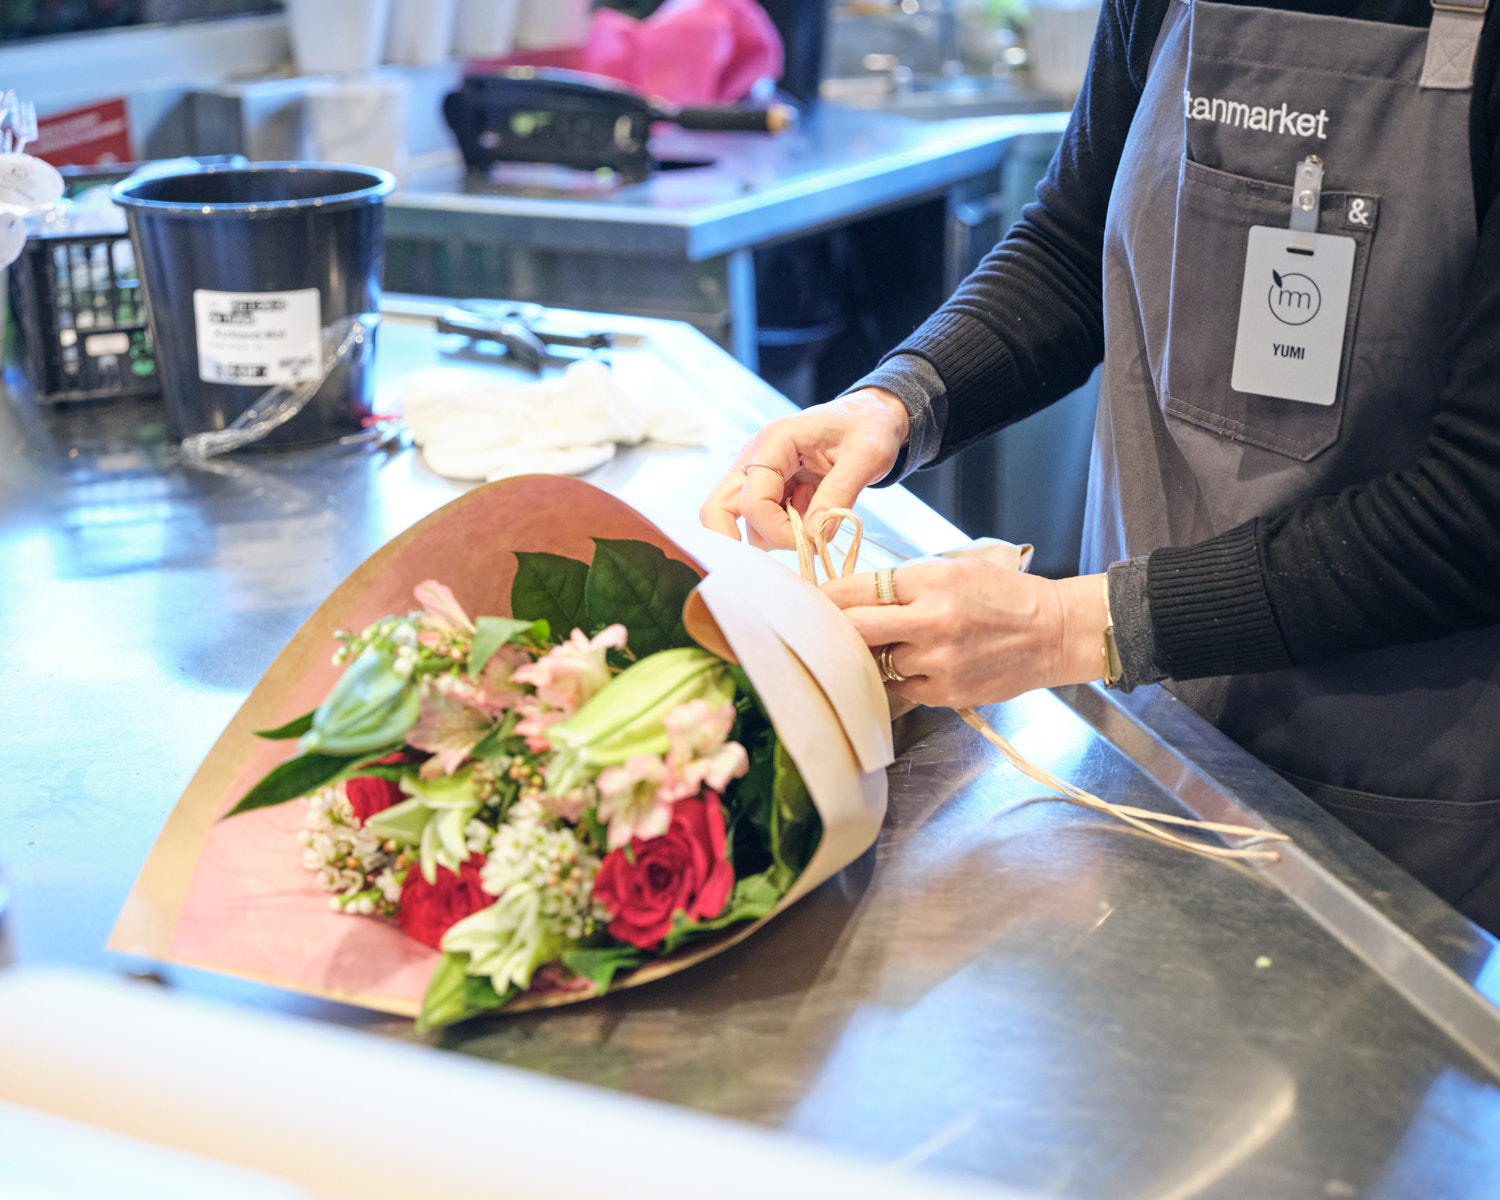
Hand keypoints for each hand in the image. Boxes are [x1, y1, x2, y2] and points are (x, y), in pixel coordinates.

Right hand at [699, 388, 909, 548]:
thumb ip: (839, 494)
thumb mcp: (866, 456)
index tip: (813, 541)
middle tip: (782, 555)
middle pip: (717, 509)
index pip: (752, 500)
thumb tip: (813, 536)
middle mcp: (755, 456)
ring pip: (740, 522)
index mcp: (775, 440)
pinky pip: (760, 521)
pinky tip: (810, 515)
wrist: (870, 417)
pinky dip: (783, 530)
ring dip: (774, 535)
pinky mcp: (767, 487)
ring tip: (814, 521)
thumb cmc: (869, 428)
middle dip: (743, 542)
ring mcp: (757, 473)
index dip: (778, 531)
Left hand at [821, 560, 1107, 707]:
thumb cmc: (1000, 595)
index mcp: (929, 581)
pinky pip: (900, 688)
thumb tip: (847, 596)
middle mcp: (931, 622)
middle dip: (834, 628)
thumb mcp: (951, 570)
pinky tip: (913, 664)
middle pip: (853, 629)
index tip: (813, 600)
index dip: (825, 596)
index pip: (854, 589)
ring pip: (874, 663)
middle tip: (824, 628)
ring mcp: (937, 662)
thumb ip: (902, 583)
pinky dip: (898, 678)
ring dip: (872, 655)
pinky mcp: (945, 693)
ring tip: (885, 645)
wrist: (1051, 632)